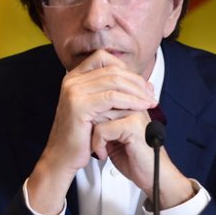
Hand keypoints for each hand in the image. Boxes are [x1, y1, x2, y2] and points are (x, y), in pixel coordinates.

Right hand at [28, 50, 156, 214]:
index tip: (141, 84)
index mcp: (74, 77)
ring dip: (137, 91)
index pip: (104, 58)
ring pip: (114, 80)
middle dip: (136, 81)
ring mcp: (73, 91)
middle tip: (151, 94)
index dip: (125, 68)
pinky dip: (130, 100)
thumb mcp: (96, 107)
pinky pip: (112, 97)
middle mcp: (71, 80)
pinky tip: (141, 108)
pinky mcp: (79, 105)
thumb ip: (109, 92)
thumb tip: (138, 82)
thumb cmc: (81, 135)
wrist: (64, 156)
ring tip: (150, 102)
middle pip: (112, 69)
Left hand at [93, 114, 194, 208]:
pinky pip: (102, 129)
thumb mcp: (115, 138)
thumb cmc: (137, 160)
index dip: (90, 117)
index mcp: (133, 106)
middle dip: (90, 125)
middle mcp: (135, 107)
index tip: (89, 133)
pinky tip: (104, 154)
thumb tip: (84, 115)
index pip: (103, 99)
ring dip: (92, 136)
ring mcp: (135, 115)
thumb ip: (104, 123)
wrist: (155, 176)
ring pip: (98, 115)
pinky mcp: (132, 126)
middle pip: (99, 105)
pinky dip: (98, 144)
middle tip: (93, 143)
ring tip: (99, 149)